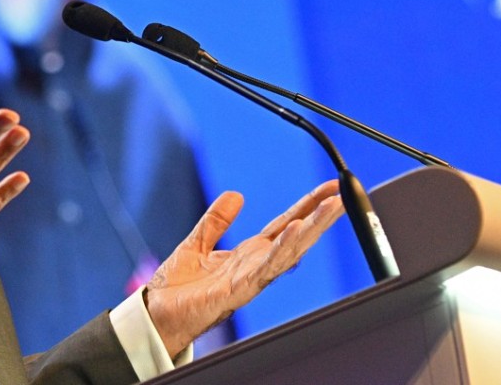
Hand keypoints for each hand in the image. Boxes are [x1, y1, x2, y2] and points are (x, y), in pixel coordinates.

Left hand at [145, 180, 343, 357]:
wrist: (157, 315)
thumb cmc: (178, 288)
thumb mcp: (198, 243)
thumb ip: (216, 221)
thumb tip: (235, 195)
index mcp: (248, 254)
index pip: (285, 225)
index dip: (307, 206)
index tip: (329, 187)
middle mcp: (255, 266)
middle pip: (296, 237)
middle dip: (321, 215)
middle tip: (343, 194)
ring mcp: (250, 278)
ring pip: (290, 251)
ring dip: (312, 228)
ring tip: (332, 207)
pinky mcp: (238, 290)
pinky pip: (267, 267)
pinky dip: (283, 249)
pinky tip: (297, 230)